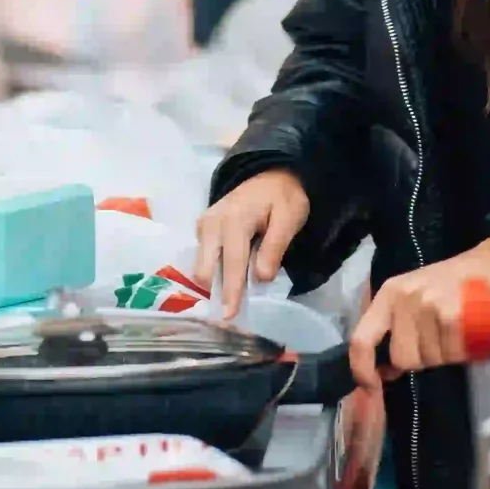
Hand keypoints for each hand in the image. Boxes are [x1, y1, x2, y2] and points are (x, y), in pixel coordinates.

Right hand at [195, 169, 309, 318]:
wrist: (270, 173)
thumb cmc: (283, 197)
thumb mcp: (289, 218)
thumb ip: (275, 247)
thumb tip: (260, 278)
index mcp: (235, 221)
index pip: (232, 263)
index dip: (232, 291)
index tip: (229, 315)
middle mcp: (212, 223)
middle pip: (206, 267)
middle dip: (215, 292)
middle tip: (228, 314)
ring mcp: (204, 224)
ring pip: (201, 264)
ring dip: (213, 282)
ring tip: (230, 299)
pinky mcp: (203, 226)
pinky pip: (203, 255)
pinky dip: (213, 270)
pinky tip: (227, 278)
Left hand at [350, 237, 489, 392]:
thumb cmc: (452, 284)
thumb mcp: (414, 299)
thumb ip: (396, 332)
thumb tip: (385, 372)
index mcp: (388, 295)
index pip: (360, 339)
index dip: (362, 370)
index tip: (373, 387)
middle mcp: (404, 297)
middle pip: (402, 358)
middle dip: (423, 359)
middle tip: (440, 340)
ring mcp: (428, 304)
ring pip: (430, 359)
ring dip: (446, 355)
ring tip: (456, 332)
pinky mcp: (453, 313)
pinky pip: (452, 354)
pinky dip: (463, 352)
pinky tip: (469, 334)